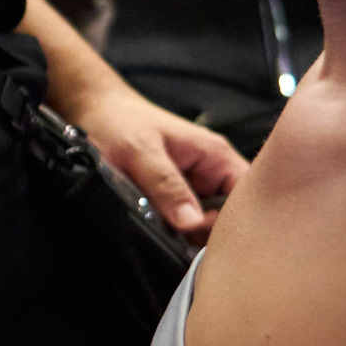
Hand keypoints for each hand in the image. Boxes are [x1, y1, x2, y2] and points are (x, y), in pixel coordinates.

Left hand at [64, 85, 245, 235]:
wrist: (96, 112)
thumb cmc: (119, 121)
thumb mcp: (141, 152)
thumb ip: (166, 185)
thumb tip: (191, 223)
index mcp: (216, 156)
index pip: (249, 199)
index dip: (232, 221)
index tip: (197, 230)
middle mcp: (213, 173)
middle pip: (231, 218)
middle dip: (207, 231)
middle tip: (175, 231)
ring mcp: (196, 188)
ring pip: (207, 225)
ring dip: (187, 233)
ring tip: (160, 225)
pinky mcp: (177, 199)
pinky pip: (185, 223)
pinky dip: (173, 231)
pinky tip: (157, 227)